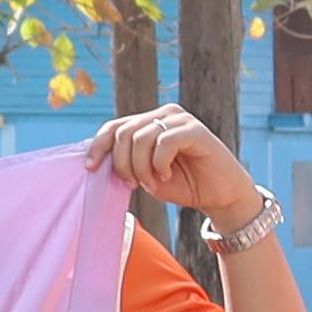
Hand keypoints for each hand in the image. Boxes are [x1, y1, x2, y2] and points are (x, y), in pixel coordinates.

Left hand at [86, 106, 271, 229]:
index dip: (98, 146)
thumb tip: (97, 161)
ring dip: (141, 168)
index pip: (113, 127)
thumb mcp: (146, 175)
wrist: (220, 196)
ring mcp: (180, 120)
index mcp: (149, 123)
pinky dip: (159, 163)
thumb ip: (127, 163)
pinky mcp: (196, 130)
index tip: (91, 168)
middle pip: (123, 133)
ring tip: (153, 183)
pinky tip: (167, 174)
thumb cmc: (184, 185)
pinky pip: (164, 142)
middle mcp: (163, 115)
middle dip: (123, 164)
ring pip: (141, 138)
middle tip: (135, 184)